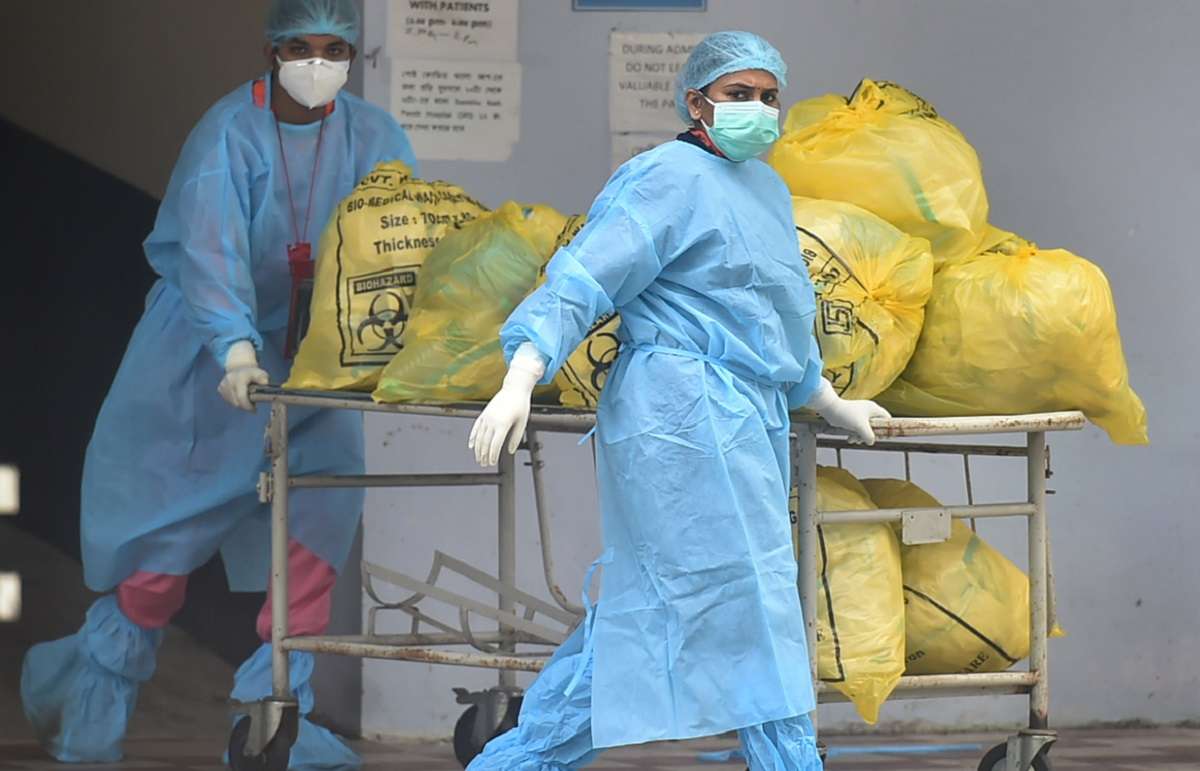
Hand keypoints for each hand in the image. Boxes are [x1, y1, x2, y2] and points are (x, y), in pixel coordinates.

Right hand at [217, 340, 268, 411]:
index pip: (241, 397)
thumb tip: (265, 383)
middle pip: (237, 402)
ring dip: (241, 404)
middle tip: (253, 404)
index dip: (248, 406)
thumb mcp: (261, 373)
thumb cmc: (253, 373)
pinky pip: (229, 400)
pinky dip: (236, 401)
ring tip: (247, 398)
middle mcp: (229, 381)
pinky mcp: (220, 389)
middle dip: (246, 406)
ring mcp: (223, 385)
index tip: (255, 410)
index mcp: (239, 378)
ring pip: (233, 403)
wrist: (240, 367)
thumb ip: (264, 378)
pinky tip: (240, 396)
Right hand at [468, 343, 545, 465]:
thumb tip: (510, 451)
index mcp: (503, 424)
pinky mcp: (484, 414)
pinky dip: (472, 437)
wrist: (515, 388)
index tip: (492, 463)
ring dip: (478, 449)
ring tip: (478, 458)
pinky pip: (476, 427)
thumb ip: (516, 438)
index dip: (492, 456)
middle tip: (484, 464)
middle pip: (485, 443)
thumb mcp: (522, 422)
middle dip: (484, 455)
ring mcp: (487, 417)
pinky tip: (471, 445)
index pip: (495, 445)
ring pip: (479, 436)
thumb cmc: (521, 405)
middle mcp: (493, 421)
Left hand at [807, 378, 890, 444]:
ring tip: (855, 440)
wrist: (831, 409)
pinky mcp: (852, 418)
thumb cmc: (847, 415)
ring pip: (865, 428)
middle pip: (876, 425)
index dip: (887, 428)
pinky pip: (857, 428)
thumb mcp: (861, 427)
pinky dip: (854, 434)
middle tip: (866, 440)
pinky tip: (850, 439)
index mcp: (873, 409)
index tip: (884, 436)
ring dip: (860, 436)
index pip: (887, 418)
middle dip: (870, 435)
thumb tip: (871, 442)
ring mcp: (860, 414)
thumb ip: (869, 436)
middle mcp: (868, 410)